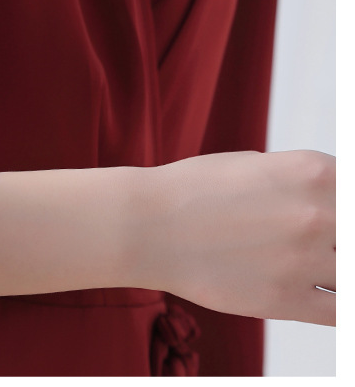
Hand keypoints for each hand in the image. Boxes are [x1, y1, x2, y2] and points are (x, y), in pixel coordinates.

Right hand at [128, 150, 335, 325]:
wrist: (144, 225)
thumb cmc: (189, 191)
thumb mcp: (254, 164)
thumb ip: (302, 182)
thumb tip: (330, 201)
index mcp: (314, 171)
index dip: (350, 210)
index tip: (338, 225)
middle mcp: (318, 214)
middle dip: (343, 243)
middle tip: (323, 246)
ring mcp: (303, 259)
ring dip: (341, 272)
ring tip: (316, 266)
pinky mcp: (283, 299)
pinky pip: (342, 315)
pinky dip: (341, 308)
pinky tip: (325, 298)